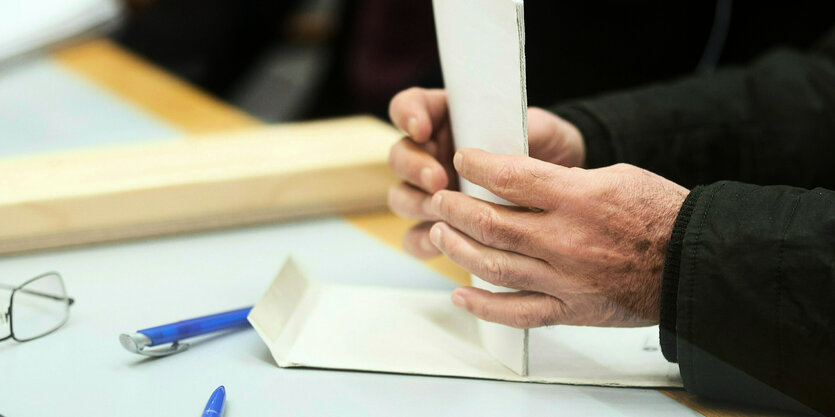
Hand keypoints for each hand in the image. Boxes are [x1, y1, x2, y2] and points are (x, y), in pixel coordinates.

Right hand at [387, 87, 584, 258]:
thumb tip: (516, 137)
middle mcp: (431, 154)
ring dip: (417, 204)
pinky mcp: (439, 224)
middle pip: (399, 156)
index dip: (408, 115)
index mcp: (446, 119)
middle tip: (439, 180)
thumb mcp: (540, 127)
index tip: (422, 129)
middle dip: (414, 168)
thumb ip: (522, 127)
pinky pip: (416, 236)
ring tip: (443, 212)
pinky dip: (423, 240)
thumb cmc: (545, 145)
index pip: (410, 107)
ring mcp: (430, 191)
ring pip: (401, 197)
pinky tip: (443, 242)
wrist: (559, 185)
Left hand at [429, 149, 688, 327]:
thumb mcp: (616, 177)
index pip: (511, 176)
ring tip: (439, 233)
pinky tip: (460, 292)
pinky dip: (484, 305)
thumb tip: (521, 182)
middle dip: (455, 208)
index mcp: (579, 198)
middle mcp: (566, 240)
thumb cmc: (661, 215)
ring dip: (458, 248)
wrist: (695, 264)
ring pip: (494, 265)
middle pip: (491, 222)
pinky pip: (518, 311)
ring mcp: (566, 278)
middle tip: (439, 199)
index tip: (463, 158)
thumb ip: (565, 182)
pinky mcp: (570, 308)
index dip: (477, 165)